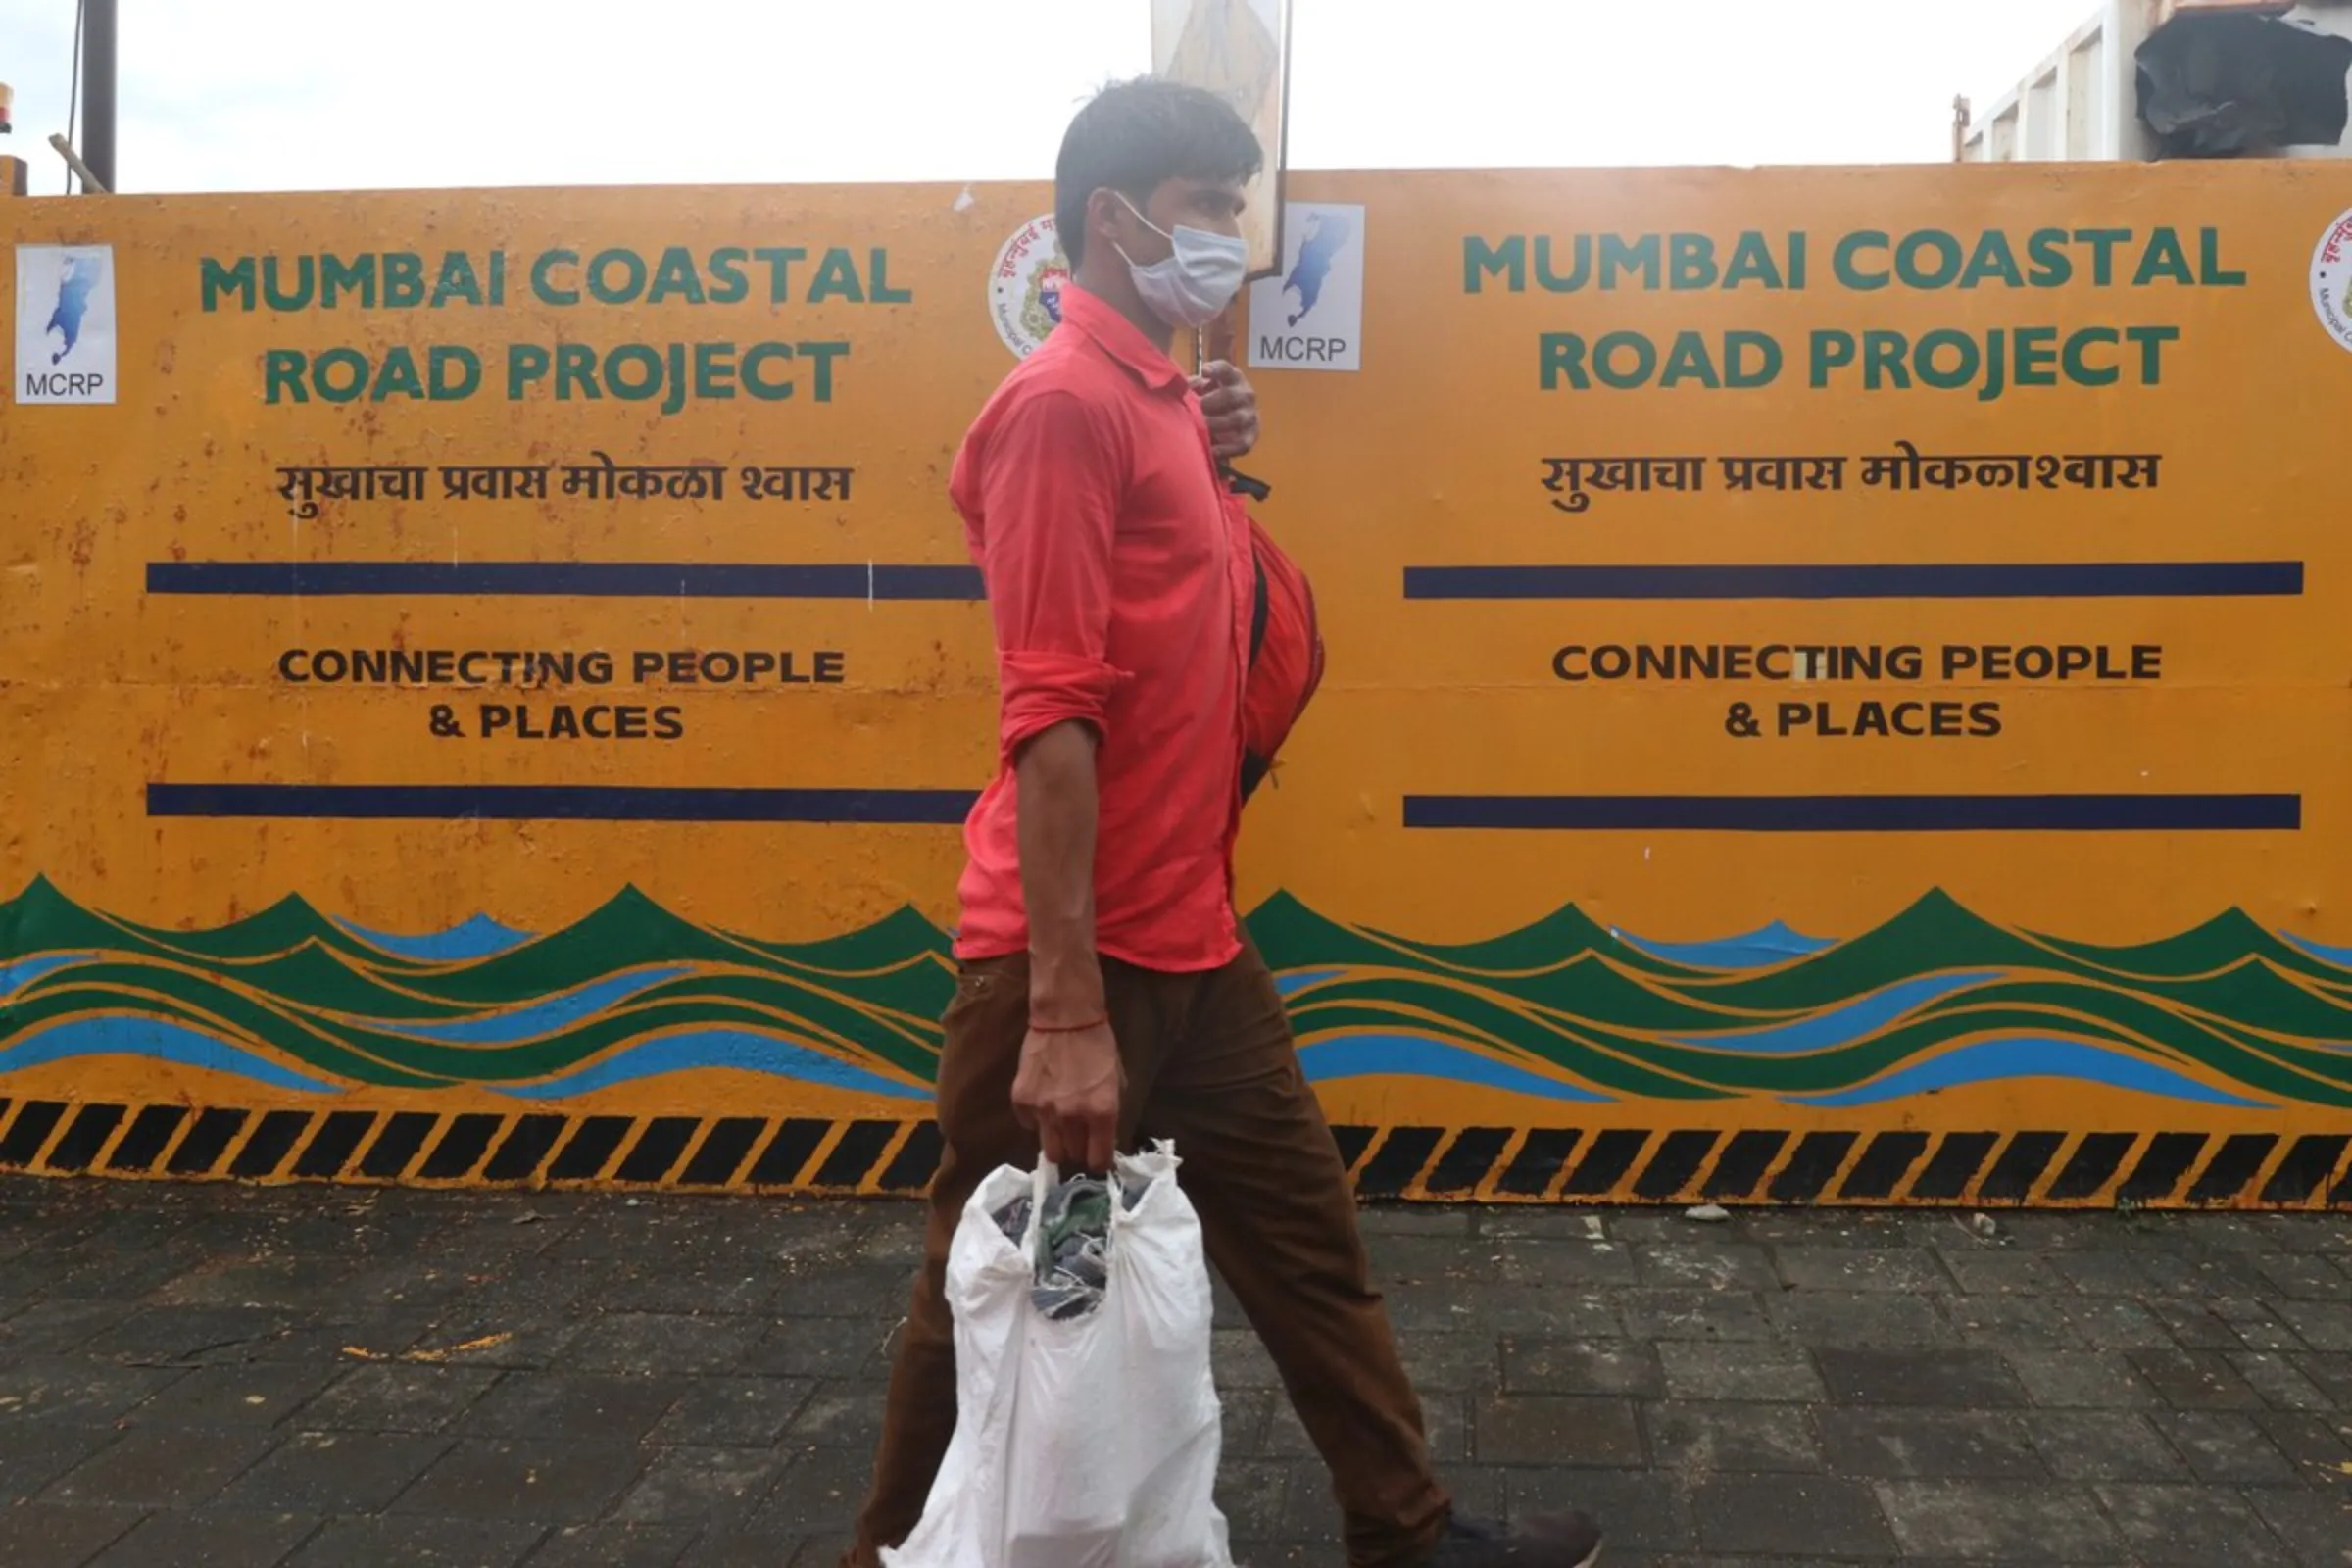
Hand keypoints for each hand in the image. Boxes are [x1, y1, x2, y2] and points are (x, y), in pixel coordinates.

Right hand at [1011, 1020, 1121, 1170]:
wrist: (1065, 1017)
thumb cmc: (1098, 1045)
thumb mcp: (1116, 1080)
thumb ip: (1110, 1112)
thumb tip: (1104, 1137)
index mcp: (1102, 1112)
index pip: (1099, 1160)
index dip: (1101, 1161)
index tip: (1099, 1156)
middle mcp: (1072, 1117)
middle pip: (1074, 1156)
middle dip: (1079, 1149)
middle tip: (1080, 1136)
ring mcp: (1044, 1110)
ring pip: (1050, 1150)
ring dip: (1058, 1142)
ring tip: (1061, 1127)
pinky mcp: (1022, 1100)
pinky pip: (1029, 1125)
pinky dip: (1036, 1120)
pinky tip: (1043, 1103)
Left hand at [1191, 360, 1259, 459]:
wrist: (1227, 424)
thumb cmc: (1209, 401)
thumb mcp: (1201, 389)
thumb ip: (1193, 386)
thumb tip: (1186, 386)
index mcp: (1233, 378)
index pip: (1226, 369)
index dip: (1216, 369)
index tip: (1204, 370)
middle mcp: (1246, 394)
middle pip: (1230, 395)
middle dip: (1210, 402)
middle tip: (1194, 410)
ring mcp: (1251, 416)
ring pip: (1236, 419)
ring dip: (1216, 424)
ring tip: (1200, 429)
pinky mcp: (1251, 437)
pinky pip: (1241, 444)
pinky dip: (1226, 448)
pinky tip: (1212, 450)